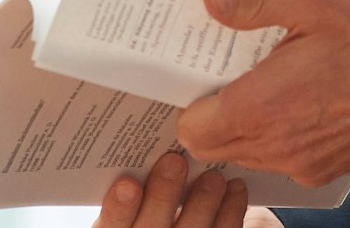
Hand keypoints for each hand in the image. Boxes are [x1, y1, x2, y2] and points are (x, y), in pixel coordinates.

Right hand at [93, 150, 246, 227]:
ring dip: (202, 202)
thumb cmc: (159, 199)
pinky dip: (231, 210)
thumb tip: (160, 131)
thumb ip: (140, 173)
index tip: (127, 183)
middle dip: (163, 195)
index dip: (119, 207)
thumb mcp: (139, 194)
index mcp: (123, 227)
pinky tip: (236, 187)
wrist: (188, 219)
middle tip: (174, 161)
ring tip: (213, 176)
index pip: (113, 225)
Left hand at [177, 0, 349, 187]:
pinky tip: (304, 109)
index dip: (192, 105)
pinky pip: (282, 162)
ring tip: (273, 92)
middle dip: (213, 120)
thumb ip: (254, 6)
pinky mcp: (322, 171)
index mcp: (259, 106)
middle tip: (234, 84)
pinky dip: (281, 142)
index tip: (206, 81)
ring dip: (247, 131)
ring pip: (247, 157)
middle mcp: (273, 144)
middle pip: (213, 148)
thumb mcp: (310, 5)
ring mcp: (299, 163)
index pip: (192, 129)